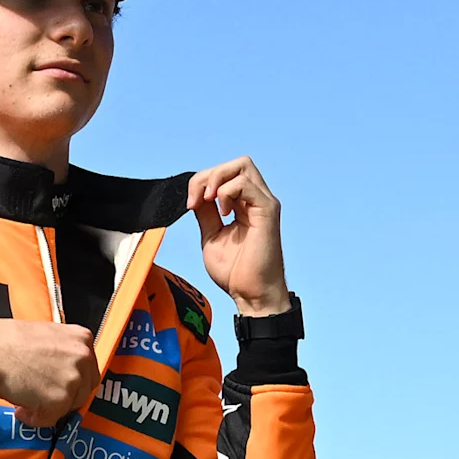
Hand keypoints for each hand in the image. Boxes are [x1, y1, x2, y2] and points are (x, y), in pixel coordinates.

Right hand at [0, 320, 99, 426]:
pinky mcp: (60, 400)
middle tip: (44, 397)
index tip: (61, 386)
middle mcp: (83, 358)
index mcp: (81, 338)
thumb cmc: (8, 341)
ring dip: (49, 408)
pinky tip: (22, 408)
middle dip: (64, 397)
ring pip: (69, 406)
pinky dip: (36, 418)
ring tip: (28, 400)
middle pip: (84, 390)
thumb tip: (61, 373)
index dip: (73, 382)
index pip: (88, 369)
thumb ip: (62, 354)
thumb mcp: (46, 335)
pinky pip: (52, 419)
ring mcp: (73, 379)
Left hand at [187, 158, 290, 315]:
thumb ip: (205, 213)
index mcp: (244, 205)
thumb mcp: (211, 236)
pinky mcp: (268, 211)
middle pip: (236, 164)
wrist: (251, 294)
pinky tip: (222, 213)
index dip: (201, 182)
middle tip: (197, 200)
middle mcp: (257, 199)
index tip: (190, 205)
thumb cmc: (236, 272)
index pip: (224, 174)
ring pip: (242, 166)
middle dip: (209, 175)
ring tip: (208, 202)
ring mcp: (264, 203)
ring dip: (216, 179)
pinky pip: (246, 184)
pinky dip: (227, 192)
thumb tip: (196, 194)